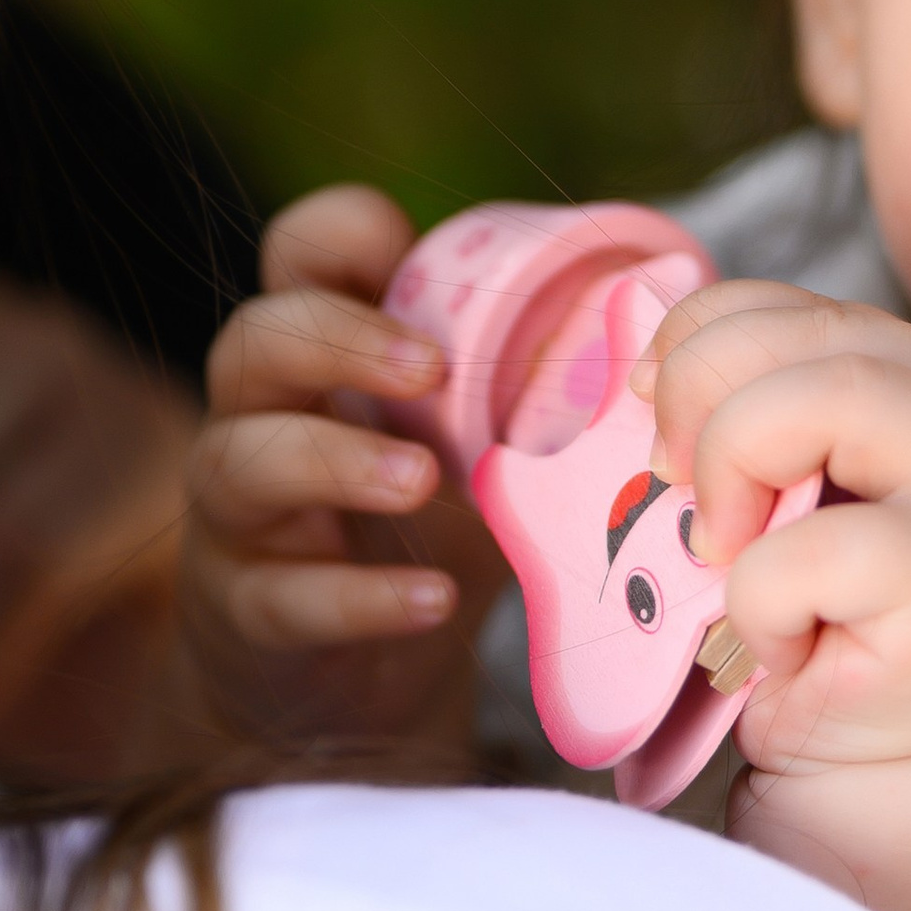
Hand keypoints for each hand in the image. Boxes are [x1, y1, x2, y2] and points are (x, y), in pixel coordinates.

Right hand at [176, 183, 502, 758]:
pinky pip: (280, 596)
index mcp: (325, 354)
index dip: (336, 234)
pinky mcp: (249, 608)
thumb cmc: (429, 525)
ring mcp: (244, 516)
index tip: (404, 247)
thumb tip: (669, 302)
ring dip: (335, 461)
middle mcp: (264, 417)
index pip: (297, 256)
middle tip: (428, 366)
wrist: (360, 675)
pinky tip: (432, 597)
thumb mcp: (482, 442)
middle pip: (254, 342)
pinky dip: (360, 596)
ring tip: (423, 479)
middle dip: (335, 340)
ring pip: (240, 461)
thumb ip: (541, 379)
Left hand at [634, 277, 910, 910]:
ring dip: (728, 488)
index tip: (659, 440)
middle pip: (786, 334)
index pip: (774, 304)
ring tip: (735, 566)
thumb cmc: (816, 641)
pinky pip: (802, 554)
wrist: (893, 784)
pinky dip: (756, 606)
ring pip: (810, 402)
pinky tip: (782, 649)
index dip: (688, 355)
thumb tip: (633, 364)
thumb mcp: (767, 500)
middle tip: (690, 512)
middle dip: (696, 414)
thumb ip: (735, 416)